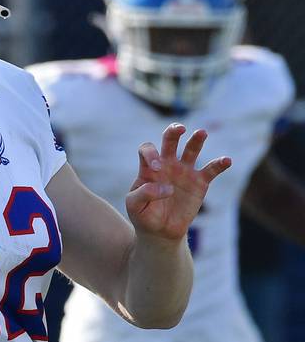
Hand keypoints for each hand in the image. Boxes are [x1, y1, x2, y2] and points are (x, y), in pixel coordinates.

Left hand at [126, 123, 230, 241]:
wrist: (160, 231)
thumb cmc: (143, 215)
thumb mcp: (134, 205)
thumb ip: (143, 193)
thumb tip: (166, 187)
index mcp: (148, 167)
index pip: (147, 149)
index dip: (151, 153)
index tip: (156, 167)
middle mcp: (166, 165)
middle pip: (169, 140)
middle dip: (173, 131)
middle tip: (179, 129)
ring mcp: (184, 172)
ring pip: (191, 150)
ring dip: (196, 140)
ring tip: (201, 132)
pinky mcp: (199, 183)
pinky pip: (211, 170)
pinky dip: (219, 164)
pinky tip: (227, 160)